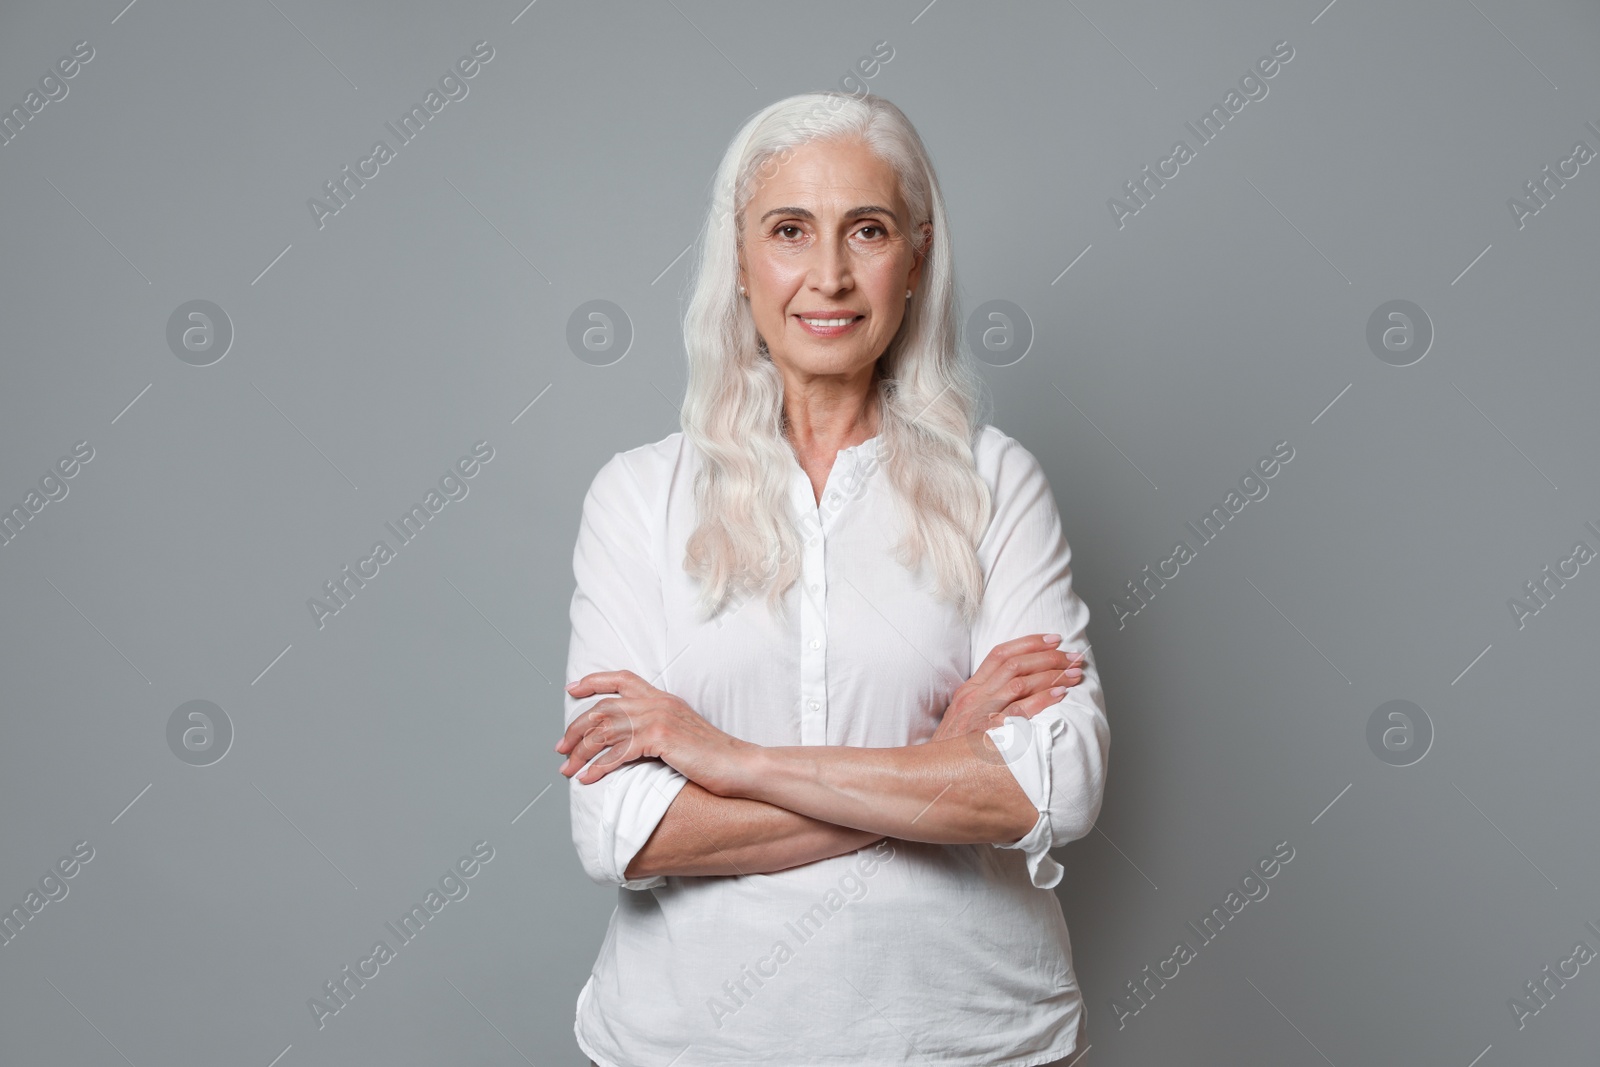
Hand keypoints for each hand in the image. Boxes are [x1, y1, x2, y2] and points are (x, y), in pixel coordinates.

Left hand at [556, 670, 753, 794]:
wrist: (740, 765)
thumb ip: (656, 729)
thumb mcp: (681, 735)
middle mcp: (658, 703)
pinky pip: (618, 752)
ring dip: (581, 751)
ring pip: (605, 730)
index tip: (572, 690)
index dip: (594, 681)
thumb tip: (629, 741)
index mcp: (663, 698)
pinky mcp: (660, 738)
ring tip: (567, 769)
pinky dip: (598, 767)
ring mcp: (659, 718)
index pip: (622, 679)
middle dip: (576, 728)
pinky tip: (587, 779)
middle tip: (560, 749)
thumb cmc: (713, 757)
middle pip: (603, 708)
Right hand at [932, 633, 1085, 744]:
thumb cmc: (954, 750)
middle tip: (1073, 657)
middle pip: (1015, 664)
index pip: (1000, 654)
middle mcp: (974, 696)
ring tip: (1074, 674)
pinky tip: (1060, 695)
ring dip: (1052, 675)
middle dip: (1049, 657)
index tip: (1054, 639)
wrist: (934, 773)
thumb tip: (1016, 688)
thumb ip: (985, 701)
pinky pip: (1020, 710)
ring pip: (1020, 682)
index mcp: (970, 689)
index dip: (1030, 642)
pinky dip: (1042, 699)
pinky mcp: (988, 732)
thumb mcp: (963, 717)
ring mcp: (980, 713)